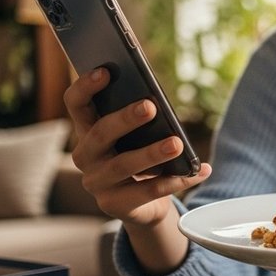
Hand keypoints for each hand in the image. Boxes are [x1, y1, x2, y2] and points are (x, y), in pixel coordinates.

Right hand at [64, 67, 210, 226]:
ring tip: (177, 143)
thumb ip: (140, 119)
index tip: (106, 70)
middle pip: (100, 133)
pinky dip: (176, 180)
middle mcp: (85, 156)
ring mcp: (97, 183)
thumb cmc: (140, 157)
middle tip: (150, 107)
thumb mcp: (137, 137)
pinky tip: (199, 170)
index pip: (76, 104)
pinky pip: (147, 192)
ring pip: (123, 165)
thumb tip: (157, 102)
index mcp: (87, 130)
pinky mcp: (114, 205)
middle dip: (125, 119)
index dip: (85, 86)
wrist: (142, 205)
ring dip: (152, 153)